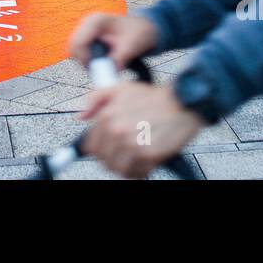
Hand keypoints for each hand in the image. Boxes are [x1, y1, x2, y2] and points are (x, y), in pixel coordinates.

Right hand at [68, 12, 158, 69]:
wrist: (143, 27)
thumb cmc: (139, 32)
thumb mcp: (132, 46)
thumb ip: (120, 58)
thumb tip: (111, 72)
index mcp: (96, 21)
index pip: (78, 43)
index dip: (84, 60)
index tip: (97, 70)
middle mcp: (87, 22)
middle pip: (73, 47)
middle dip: (84, 62)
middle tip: (99, 71)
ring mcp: (85, 28)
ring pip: (74, 50)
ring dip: (85, 61)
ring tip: (104, 66)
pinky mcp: (87, 36)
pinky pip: (80, 51)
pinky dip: (88, 59)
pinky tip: (102, 62)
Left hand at [78, 81, 204, 178]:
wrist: (182, 103)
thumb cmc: (152, 97)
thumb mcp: (120, 88)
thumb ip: (96, 99)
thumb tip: (81, 116)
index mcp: (107, 116)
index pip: (90, 145)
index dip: (99, 148)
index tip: (108, 147)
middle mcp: (118, 131)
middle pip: (103, 160)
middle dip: (111, 158)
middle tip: (122, 153)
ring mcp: (133, 144)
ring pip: (118, 169)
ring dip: (124, 167)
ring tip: (132, 158)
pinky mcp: (149, 155)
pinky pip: (136, 173)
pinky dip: (138, 171)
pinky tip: (143, 160)